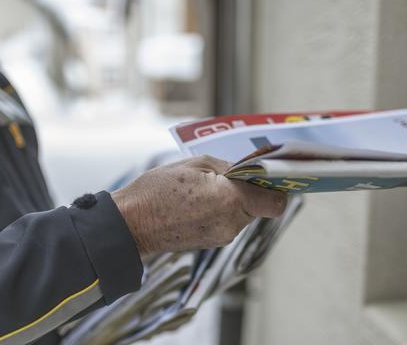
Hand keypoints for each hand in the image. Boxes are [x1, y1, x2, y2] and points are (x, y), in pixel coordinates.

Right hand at [112, 155, 286, 255]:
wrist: (130, 224)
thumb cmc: (156, 191)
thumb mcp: (195, 165)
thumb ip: (229, 168)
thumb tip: (249, 172)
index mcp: (230, 200)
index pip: (275, 201)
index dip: (274, 186)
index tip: (266, 175)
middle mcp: (231, 223)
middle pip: (259, 206)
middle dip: (249, 190)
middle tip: (227, 175)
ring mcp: (222, 236)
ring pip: (243, 214)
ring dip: (233, 200)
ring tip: (204, 188)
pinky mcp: (211, 242)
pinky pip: (227, 223)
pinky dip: (220, 211)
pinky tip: (197, 202)